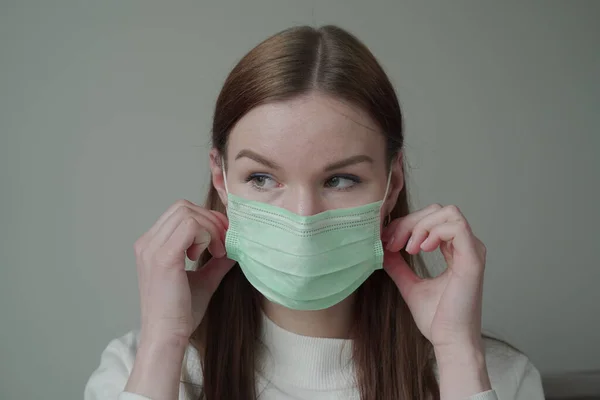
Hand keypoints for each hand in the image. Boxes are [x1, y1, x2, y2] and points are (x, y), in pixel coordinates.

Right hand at [133, 199, 235, 343]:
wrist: (167, 337)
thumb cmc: (180, 314)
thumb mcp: (203, 280)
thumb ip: (216, 261)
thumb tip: (235, 248)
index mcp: (152, 246)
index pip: (180, 212)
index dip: (206, 219)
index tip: (222, 240)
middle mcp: (147, 243)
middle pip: (183, 206)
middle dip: (210, 220)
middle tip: (224, 244)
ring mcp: (152, 248)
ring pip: (187, 212)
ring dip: (210, 228)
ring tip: (218, 251)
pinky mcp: (163, 257)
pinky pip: (190, 225)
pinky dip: (207, 234)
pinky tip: (213, 254)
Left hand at [382, 204, 486, 349]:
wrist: (449, 341)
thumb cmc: (436, 319)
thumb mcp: (409, 285)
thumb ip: (398, 266)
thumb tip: (383, 249)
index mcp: (455, 251)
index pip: (431, 219)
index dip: (406, 224)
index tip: (387, 241)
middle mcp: (466, 247)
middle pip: (437, 211)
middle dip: (409, 221)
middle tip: (392, 243)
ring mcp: (472, 251)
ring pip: (447, 213)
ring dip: (421, 225)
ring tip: (407, 248)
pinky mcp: (473, 259)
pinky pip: (456, 227)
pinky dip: (433, 232)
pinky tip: (419, 250)